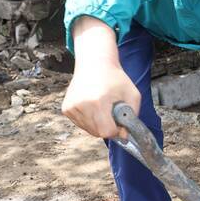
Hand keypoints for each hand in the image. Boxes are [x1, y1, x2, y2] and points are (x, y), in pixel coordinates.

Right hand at [61, 18, 139, 139]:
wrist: (95, 64)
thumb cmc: (116, 79)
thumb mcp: (133, 95)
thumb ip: (133, 117)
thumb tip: (124, 136)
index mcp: (98, 101)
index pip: (106, 131)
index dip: (116, 131)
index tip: (120, 123)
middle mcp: (81, 105)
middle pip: (97, 132)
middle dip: (108, 127)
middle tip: (112, 112)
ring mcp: (71, 107)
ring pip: (88, 130)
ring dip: (98, 123)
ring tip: (102, 107)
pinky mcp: (66, 108)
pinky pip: (81, 124)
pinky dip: (89, 120)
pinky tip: (93, 106)